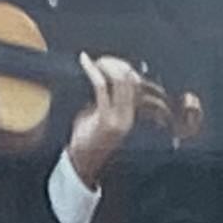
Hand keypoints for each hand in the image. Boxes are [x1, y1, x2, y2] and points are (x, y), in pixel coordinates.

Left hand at [62, 52, 156, 191]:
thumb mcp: (103, 115)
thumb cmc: (90, 138)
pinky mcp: (105, 119)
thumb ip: (109, 98)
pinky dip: (92, 70)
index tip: (111, 61)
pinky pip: (101, 87)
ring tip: (95, 62)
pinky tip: (85, 62)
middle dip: (116, 63)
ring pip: (120, 80)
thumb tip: (107, 75)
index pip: (140, 84)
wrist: (82, 162)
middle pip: (132, 79)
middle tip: (102, 60)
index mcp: (133, 115)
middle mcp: (130, 116)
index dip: (126, 68)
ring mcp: (119, 118)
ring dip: (106, 65)